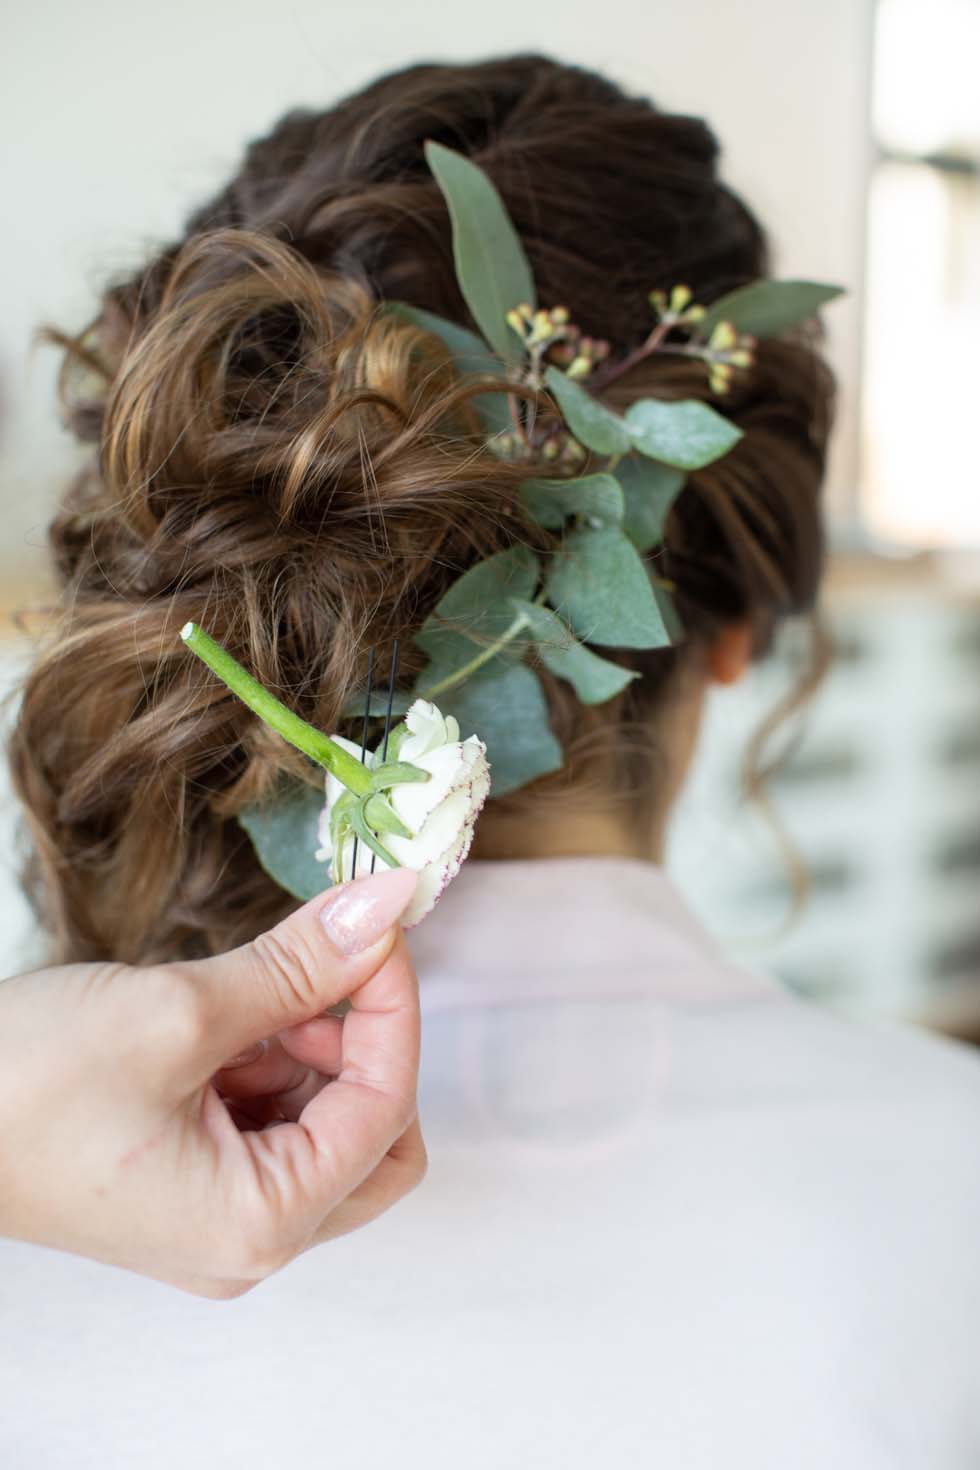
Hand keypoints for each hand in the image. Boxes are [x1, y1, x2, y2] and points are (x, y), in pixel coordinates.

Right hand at [0, 867, 424, 1297]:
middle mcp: (251, 1243)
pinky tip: (225, 1022)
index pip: (386, 1109)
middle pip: (376, 1140)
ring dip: (313, 1049)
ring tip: (252, 996)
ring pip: (326, 1128)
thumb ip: (299, 963)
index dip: (393, 1008)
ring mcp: (220, 1222)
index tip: (375, 927)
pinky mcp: (191, 1190)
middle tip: (321, 971)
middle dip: (361, 1045)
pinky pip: (271, 1128)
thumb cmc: (25, 1083)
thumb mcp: (178, 1011)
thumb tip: (389, 904)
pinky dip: (269, 1066)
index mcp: (261, 1222)